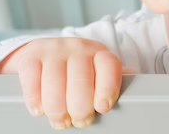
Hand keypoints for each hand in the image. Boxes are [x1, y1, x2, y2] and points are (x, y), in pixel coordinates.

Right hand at [0, 38, 122, 129]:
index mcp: (99, 53)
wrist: (42, 53)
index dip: (107, 88)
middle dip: (80, 108)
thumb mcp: (97, 73)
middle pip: (80, 80)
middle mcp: (78, 48)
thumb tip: (137, 93)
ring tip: (61, 120)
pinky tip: (40, 110)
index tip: (103, 108)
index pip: (109, 67)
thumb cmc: (76, 70)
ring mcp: (54, 50)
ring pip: (55, 84)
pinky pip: (33, 81)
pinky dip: (36, 101)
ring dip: (57, 109)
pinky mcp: (31, 57)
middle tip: (80, 120)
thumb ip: (111, 82)